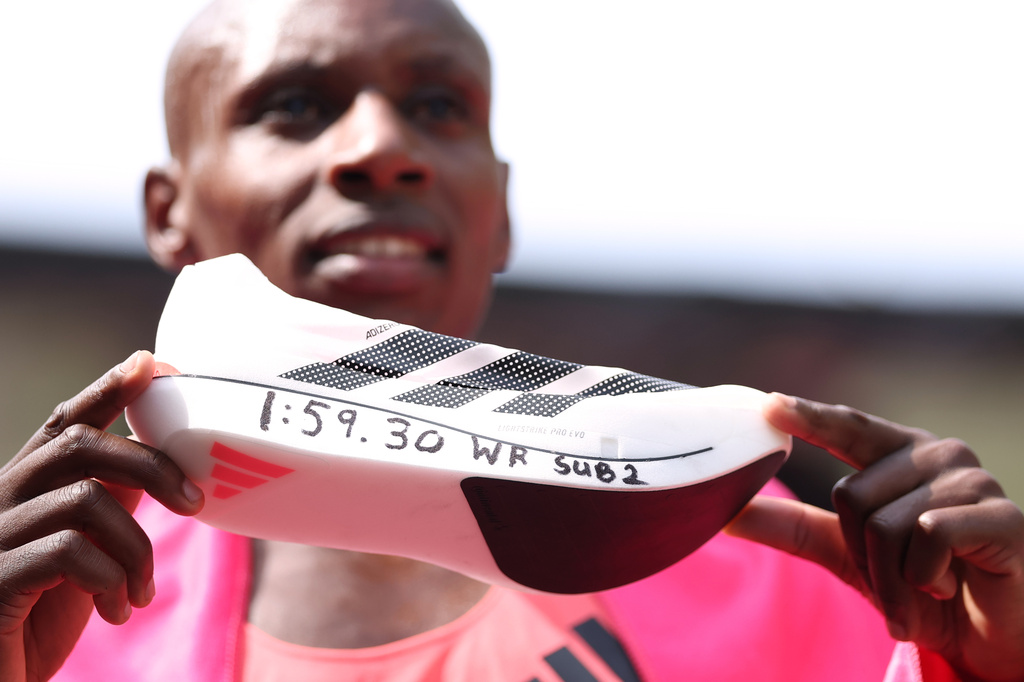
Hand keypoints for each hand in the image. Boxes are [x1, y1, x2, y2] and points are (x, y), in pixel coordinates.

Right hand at [0, 351, 203, 681]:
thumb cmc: (36, 616)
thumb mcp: (82, 552)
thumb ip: (107, 506)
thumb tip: (158, 466)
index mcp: (25, 488)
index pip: (65, 422)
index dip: (109, 389)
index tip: (154, 365)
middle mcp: (0, 499)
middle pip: (81, 445)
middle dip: (152, 465)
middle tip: (195, 502)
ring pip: (85, 499)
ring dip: (136, 548)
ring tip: (142, 591)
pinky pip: (67, 551)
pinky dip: (111, 579)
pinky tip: (117, 609)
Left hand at [726, 393, 1023, 681]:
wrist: (990, 637)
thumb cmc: (920, 584)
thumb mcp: (847, 553)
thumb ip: (792, 527)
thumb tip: (727, 511)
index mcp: (898, 453)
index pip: (847, 426)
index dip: (808, 416)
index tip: (768, 405)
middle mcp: (936, 454)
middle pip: (851, 496)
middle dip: (861, 557)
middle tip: (895, 580)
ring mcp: (972, 480)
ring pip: (884, 525)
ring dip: (891, 580)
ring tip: (922, 591)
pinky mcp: (1002, 515)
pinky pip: (928, 538)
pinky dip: (924, 580)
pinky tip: (949, 587)